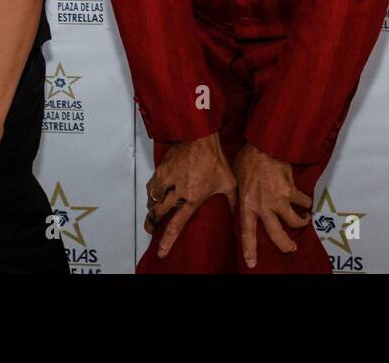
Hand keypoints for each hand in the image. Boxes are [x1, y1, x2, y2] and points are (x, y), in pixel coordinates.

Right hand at [145, 132, 236, 258]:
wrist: (201, 136)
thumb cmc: (215, 159)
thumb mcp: (228, 182)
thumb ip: (231, 200)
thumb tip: (237, 213)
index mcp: (192, 198)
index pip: (176, 224)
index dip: (167, 240)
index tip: (161, 251)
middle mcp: (177, 192)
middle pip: (157, 214)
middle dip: (152, 224)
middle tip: (151, 230)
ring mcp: (167, 180)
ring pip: (152, 199)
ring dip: (151, 207)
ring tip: (153, 211)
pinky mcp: (161, 169)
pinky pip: (152, 185)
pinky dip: (151, 191)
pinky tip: (154, 193)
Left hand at [233, 143, 312, 268]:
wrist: (265, 144)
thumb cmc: (248, 159)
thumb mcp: (236, 180)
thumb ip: (238, 196)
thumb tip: (236, 205)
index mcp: (247, 204)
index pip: (247, 232)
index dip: (250, 249)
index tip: (252, 263)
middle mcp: (264, 206)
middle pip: (276, 234)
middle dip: (285, 245)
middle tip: (291, 249)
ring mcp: (279, 200)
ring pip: (294, 221)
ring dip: (301, 222)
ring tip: (303, 219)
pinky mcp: (292, 191)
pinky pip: (304, 202)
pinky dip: (307, 203)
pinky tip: (307, 202)